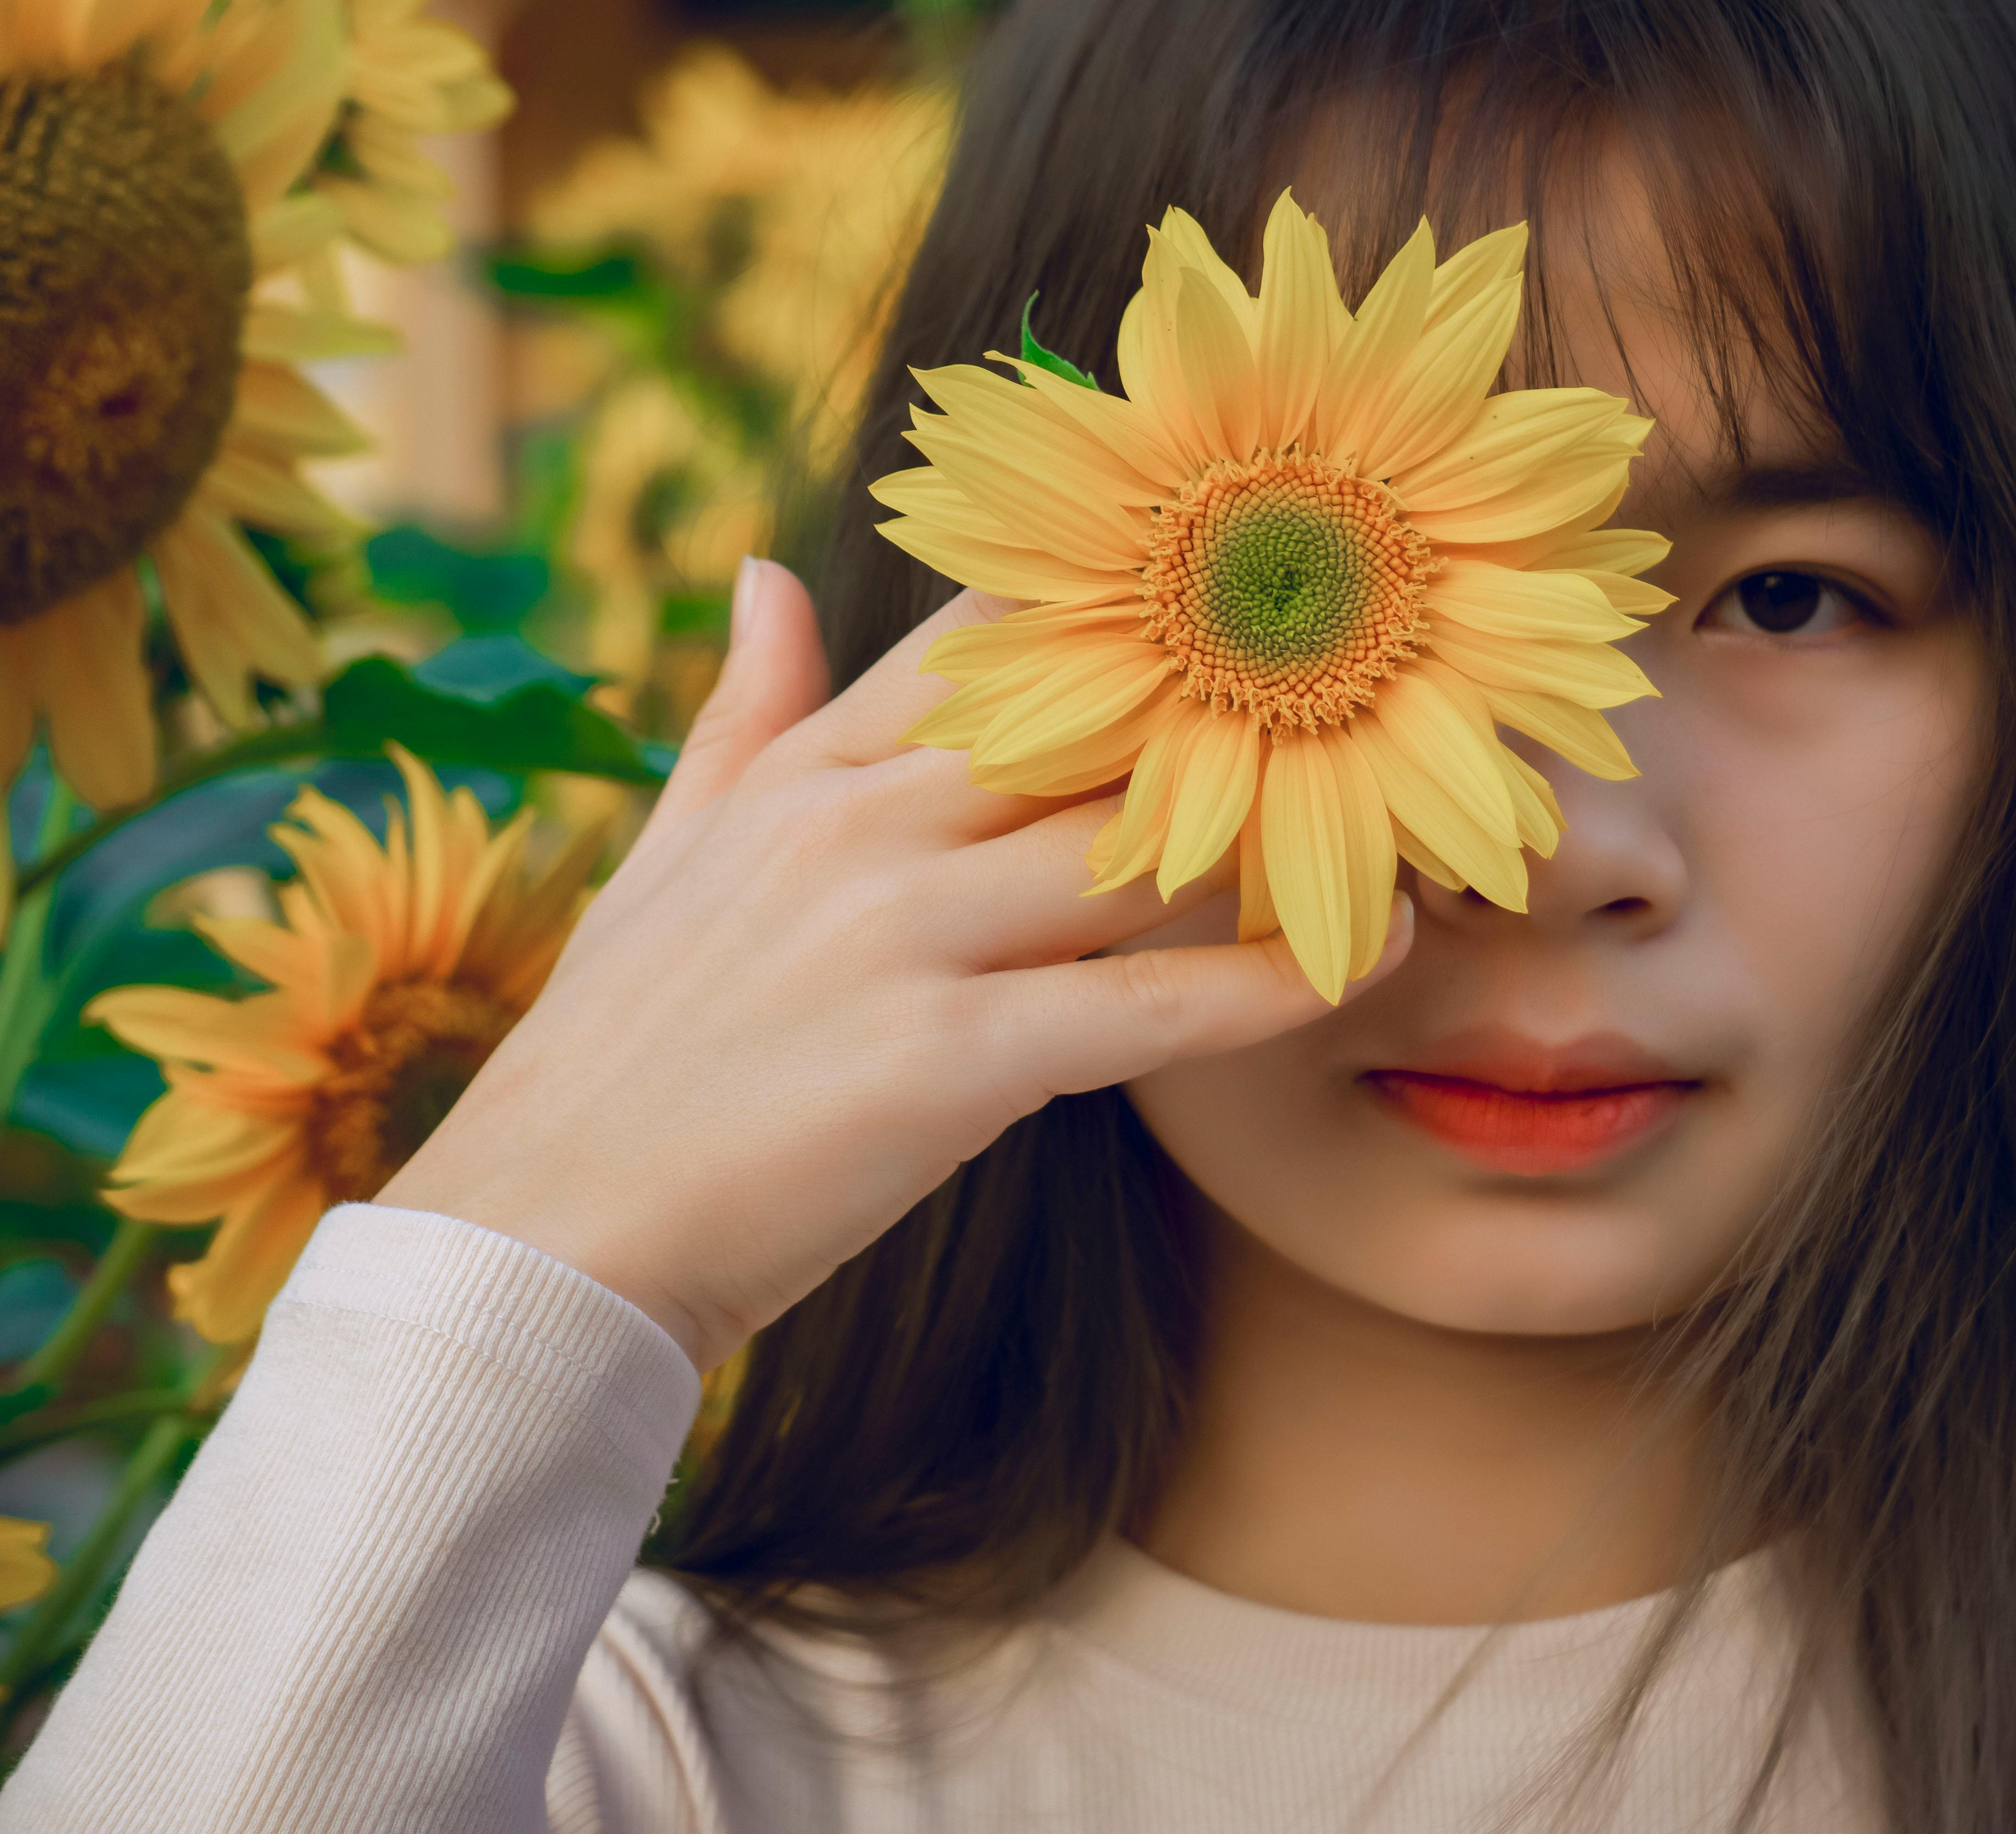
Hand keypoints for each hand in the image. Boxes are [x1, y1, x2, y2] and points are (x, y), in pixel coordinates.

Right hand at [378, 559, 1411, 1369]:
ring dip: (1278, 834)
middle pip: (1086, 722)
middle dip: (1228, 704)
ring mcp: (902, 938)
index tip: (1235, 572)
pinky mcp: (944, 1060)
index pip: (983, 638)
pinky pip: (1143, 1011)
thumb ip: (743, 711)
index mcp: (805, 777)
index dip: (1116, 598)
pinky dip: (1261, 987)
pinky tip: (1363, 962)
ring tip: (1404, 818)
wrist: (545, 1234)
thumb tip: (774, 570)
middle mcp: (860, 829)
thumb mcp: (672, 855)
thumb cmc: (621, 1056)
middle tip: (1375, 684)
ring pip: (1132, 849)